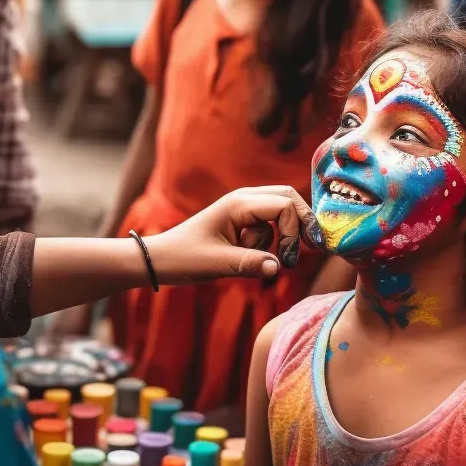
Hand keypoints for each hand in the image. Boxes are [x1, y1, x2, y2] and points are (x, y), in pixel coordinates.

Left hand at [147, 186, 323, 284]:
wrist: (161, 259)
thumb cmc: (184, 258)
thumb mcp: (216, 263)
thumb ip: (249, 264)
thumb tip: (278, 268)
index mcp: (238, 203)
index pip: (284, 205)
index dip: (294, 231)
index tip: (287, 260)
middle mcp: (244, 199)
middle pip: (288, 197)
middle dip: (300, 223)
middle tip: (305, 250)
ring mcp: (244, 209)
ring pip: (281, 213)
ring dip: (279, 236)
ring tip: (254, 256)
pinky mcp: (243, 222)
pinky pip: (269, 226)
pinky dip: (270, 241)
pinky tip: (249, 255)